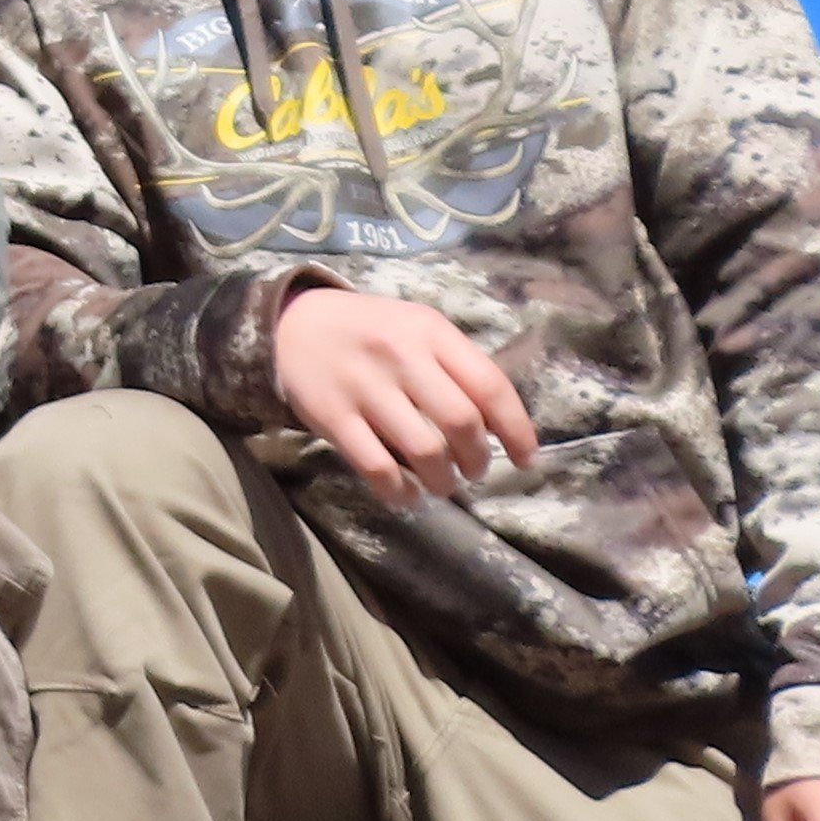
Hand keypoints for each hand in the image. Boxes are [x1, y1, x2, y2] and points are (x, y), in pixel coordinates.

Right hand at [274, 287, 539, 505]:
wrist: (292, 323)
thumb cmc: (370, 330)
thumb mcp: (416, 329)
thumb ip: (455, 366)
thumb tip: (498, 426)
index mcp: (430, 331)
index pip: (490, 385)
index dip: (517, 430)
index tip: (526, 459)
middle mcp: (400, 356)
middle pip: (461, 423)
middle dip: (477, 459)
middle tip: (474, 471)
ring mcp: (364, 387)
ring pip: (424, 450)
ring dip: (443, 480)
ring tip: (443, 484)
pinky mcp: (332, 416)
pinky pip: (377, 467)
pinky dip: (400, 492)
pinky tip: (407, 496)